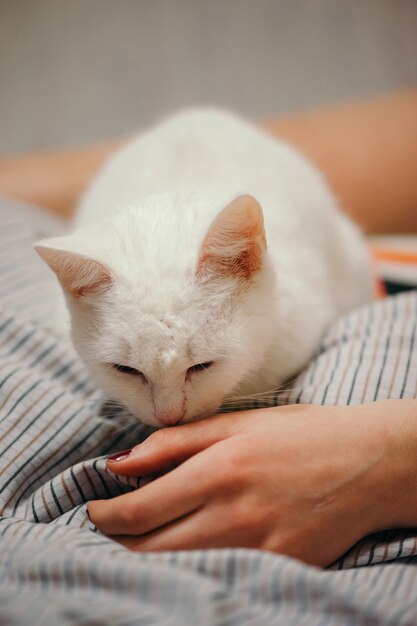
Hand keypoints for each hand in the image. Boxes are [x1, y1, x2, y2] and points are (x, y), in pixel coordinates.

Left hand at [88, 400, 416, 566]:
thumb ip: (174, 443)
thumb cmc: (299, 435)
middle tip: (108, 529)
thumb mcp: (236, 423)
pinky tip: (185, 551)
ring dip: (146, 559)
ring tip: (137, 541)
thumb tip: (119, 464)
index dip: (106, 516)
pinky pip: (218, 578)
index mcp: (220, 469)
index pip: (140, 510)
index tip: (94, 510)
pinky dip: (189, 569)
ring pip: (178, 570)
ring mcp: (259, 550)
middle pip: (151, 550)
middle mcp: (235, 515)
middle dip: (117, 543)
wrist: (369, 463)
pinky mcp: (280, 570)